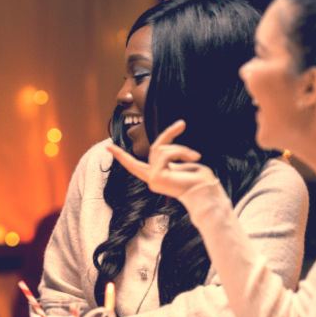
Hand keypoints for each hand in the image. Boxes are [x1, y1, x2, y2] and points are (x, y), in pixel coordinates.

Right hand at [105, 119, 222, 200]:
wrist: (206, 193)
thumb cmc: (199, 181)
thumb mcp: (183, 164)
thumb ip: (171, 155)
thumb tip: (164, 147)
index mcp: (156, 176)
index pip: (134, 165)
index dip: (121, 156)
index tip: (108, 148)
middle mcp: (152, 179)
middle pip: (155, 149)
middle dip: (168, 135)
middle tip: (182, 123)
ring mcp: (152, 178)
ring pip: (162, 149)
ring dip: (181, 149)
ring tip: (196, 156)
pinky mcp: (156, 176)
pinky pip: (165, 153)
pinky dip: (180, 152)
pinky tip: (194, 158)